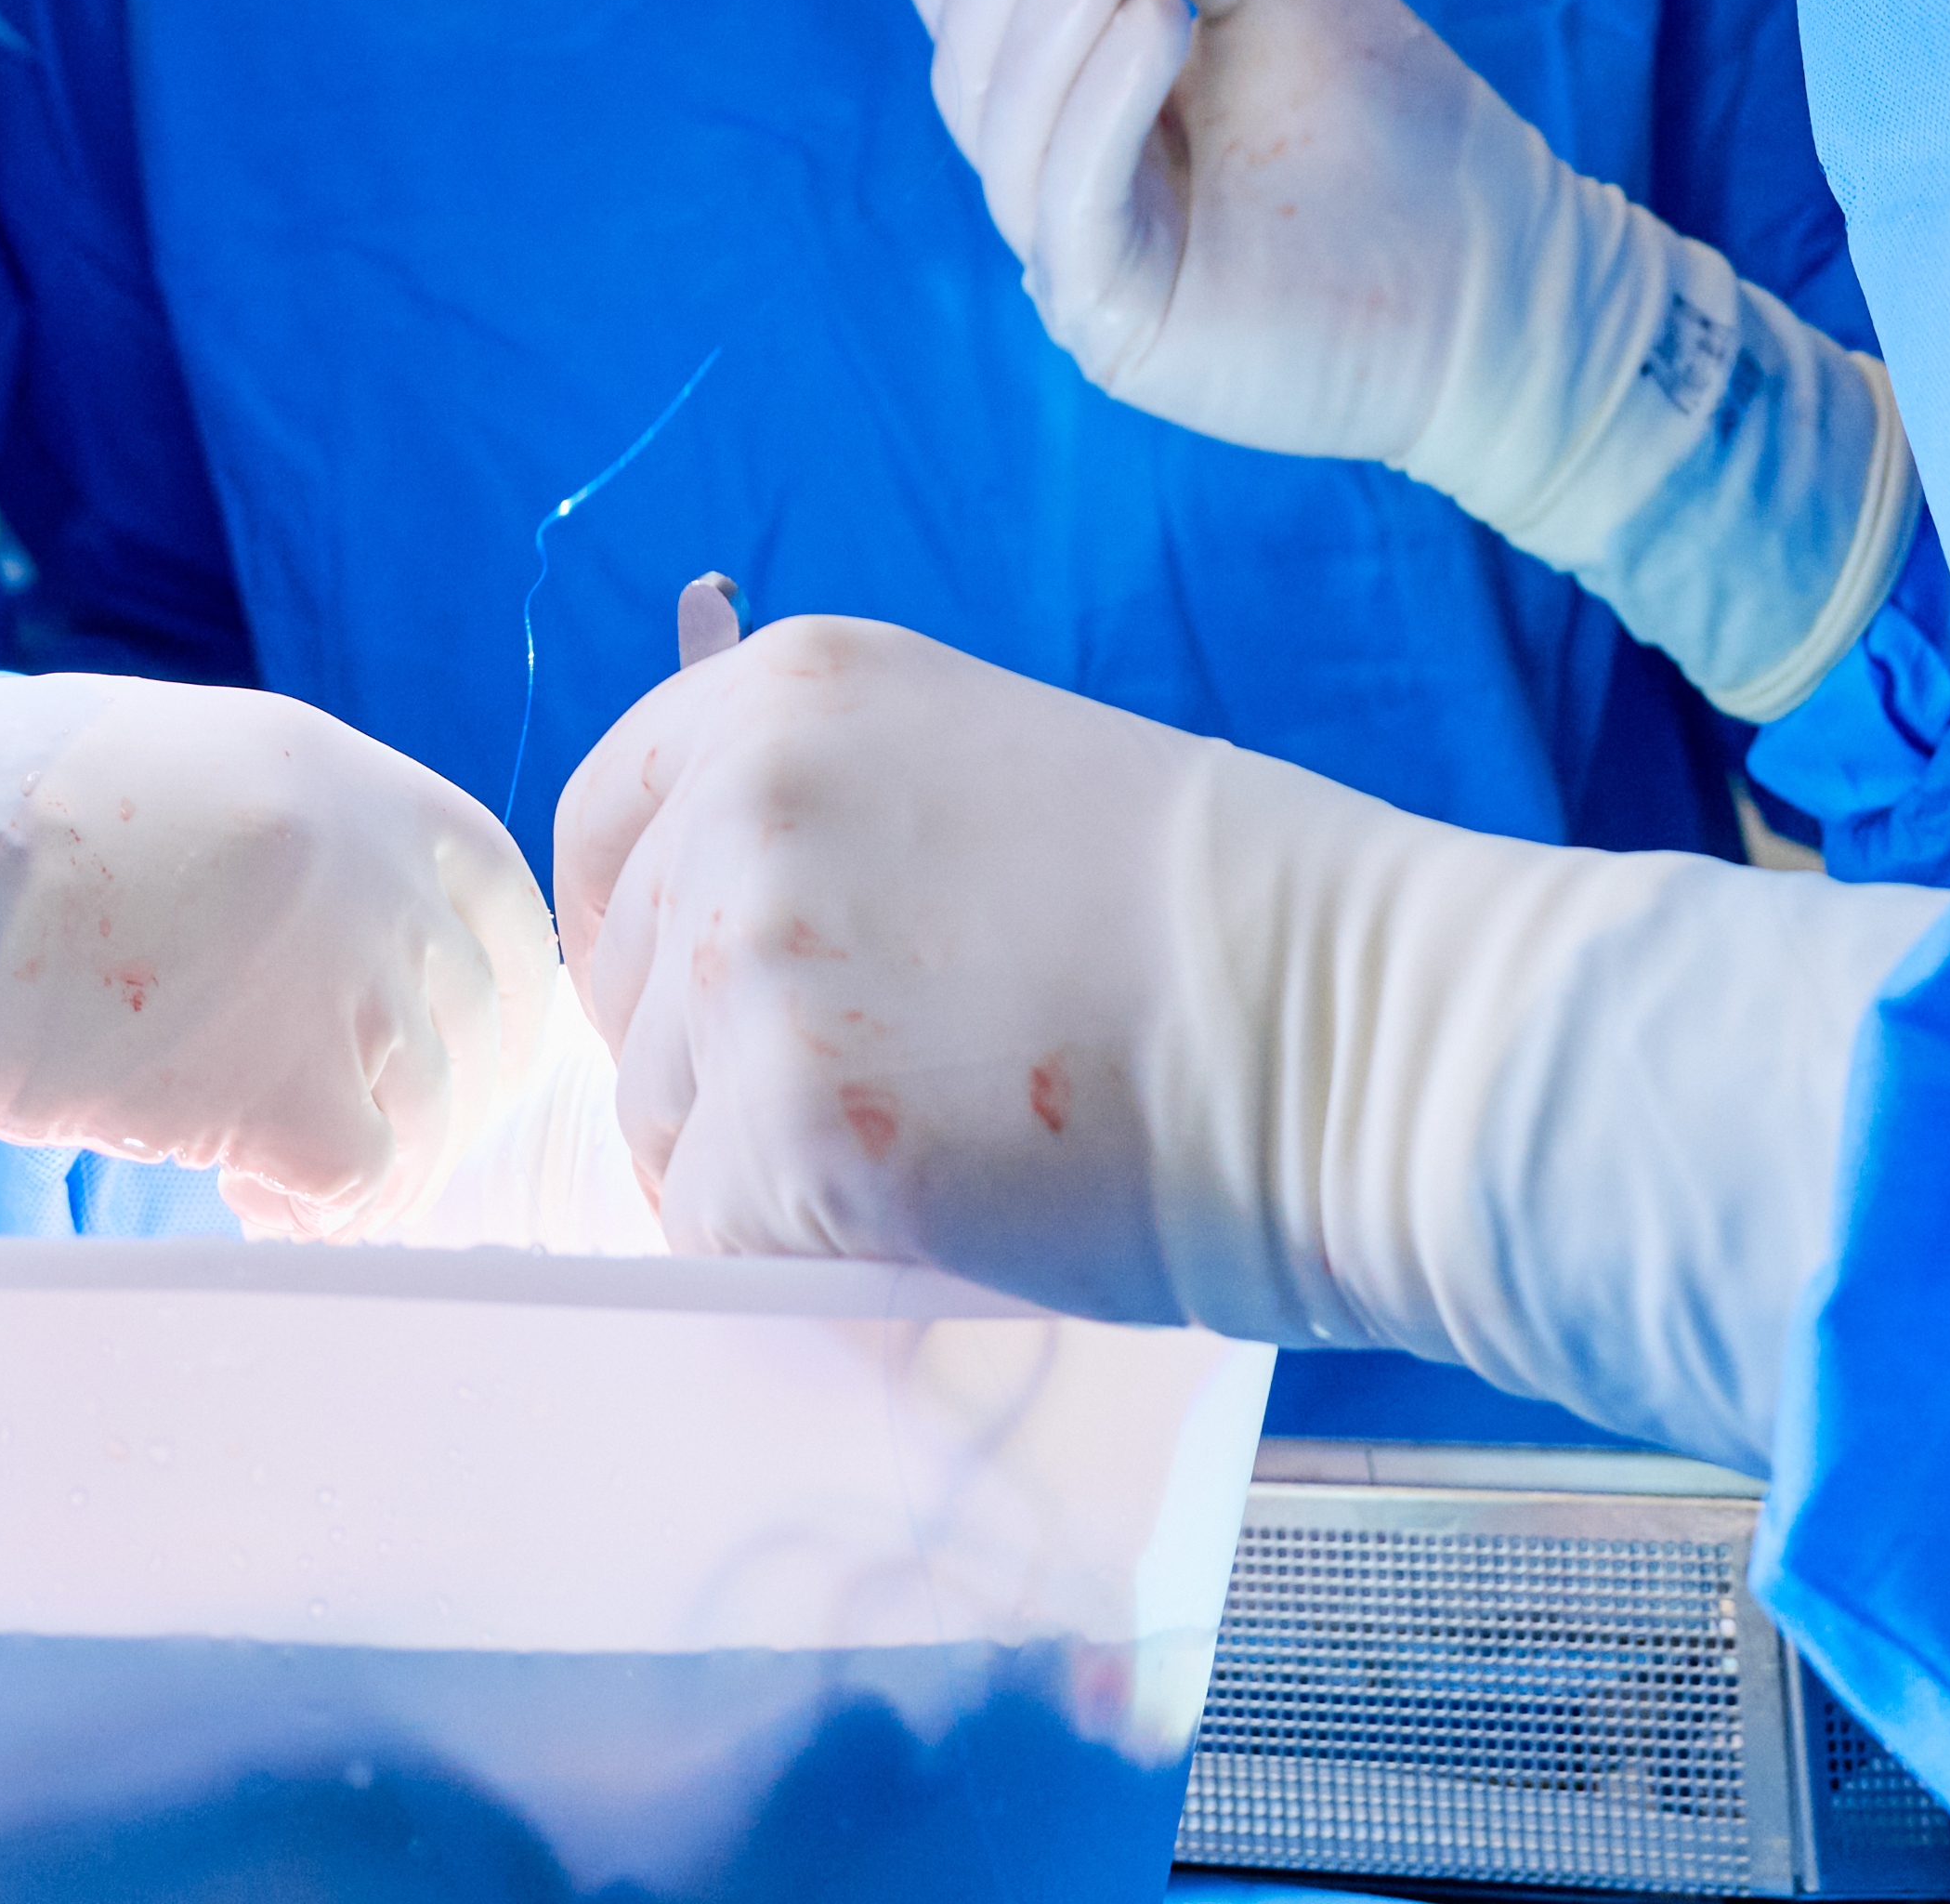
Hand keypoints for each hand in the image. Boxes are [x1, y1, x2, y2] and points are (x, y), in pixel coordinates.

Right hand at [0, 678, 567, 1236]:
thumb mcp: (143, 757)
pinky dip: (322, 1215)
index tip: (439, 1040)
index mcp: (319, 762)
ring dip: (375, 1161)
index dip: (483, 977)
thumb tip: (325, 910)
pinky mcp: (256, 1077)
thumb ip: (260, 818)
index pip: (492, 882)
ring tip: (275, 1180)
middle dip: (447, 1089)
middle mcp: (349, 850)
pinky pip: (364, 1181)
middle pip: (486, 1003)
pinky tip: (247, 1204)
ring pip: (436, 1104)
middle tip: (367, 1139)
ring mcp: (316, 961)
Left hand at [554, 615, 1937, 1472]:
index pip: (604, 823)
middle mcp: (745, 802)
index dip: (635, 940)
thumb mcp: (974, 775)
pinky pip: (713, 1235)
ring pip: (656, 1124)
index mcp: (790, 690)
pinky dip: (798, 1259)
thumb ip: (825, 829)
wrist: (1345, 1024)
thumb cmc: (1210, 916)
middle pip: (626, 993)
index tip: (685, 1011)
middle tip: (871, 1107)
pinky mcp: (796, 1127)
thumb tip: (698, 957)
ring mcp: (759, 964)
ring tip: (930, 1154)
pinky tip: (926, 1220)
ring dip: (758, 1169)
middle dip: (712, 1072)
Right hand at [892, 0, 1917, 722]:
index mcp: (1088, 99)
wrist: (1500, 262)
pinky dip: (1095, 104)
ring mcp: (1084, 255)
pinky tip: (1156, 21)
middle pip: (970, 69)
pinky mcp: (1117, 320)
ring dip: (1046, 23)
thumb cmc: (1391, 110)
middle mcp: (1068, 178)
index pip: (976, 18)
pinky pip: (1065, 205)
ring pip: (1000, 131)